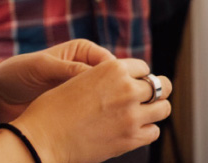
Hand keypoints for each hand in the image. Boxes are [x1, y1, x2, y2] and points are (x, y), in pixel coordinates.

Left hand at [0, 40, 114, 121]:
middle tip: (115, 109)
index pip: (109, 62)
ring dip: (105, 109)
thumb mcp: (44, 67)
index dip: (117, 75)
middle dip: (114, 94)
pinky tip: (94, 128)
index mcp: (81, 50)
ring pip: (104, 99)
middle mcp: (84, 68)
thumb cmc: (18, 73)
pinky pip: (92, 112)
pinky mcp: (75, 108)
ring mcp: (80, 89)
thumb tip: (98, 75)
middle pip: (110, 81)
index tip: (120, 90)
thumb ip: (69, 69)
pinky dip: (95, 119)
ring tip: (103, 120)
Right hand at [14, 57, 171, 162]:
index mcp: (113, 68)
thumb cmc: (55, 107)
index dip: (139, 76)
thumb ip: (106, 78)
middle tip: (148, 97)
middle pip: (161, 85)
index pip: (143, 67)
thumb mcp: (82, 78)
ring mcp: (131, 115)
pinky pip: (154, 132)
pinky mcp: (130, 139)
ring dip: (156, 110)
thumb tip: (125, 81)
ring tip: (145, 113)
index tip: (135, 83)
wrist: (44, 137)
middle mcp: (127, 88)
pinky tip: (135, 130)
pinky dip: (147, 130)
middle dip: (156, 90)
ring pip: (163, 109)